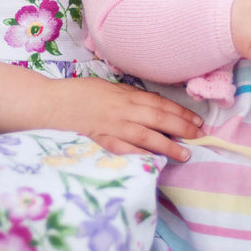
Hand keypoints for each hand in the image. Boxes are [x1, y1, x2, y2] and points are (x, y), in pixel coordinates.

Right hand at [48, 77, 203, 160]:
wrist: (51, 103)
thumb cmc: (78, 93)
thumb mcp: (108, 88)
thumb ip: (130, 96)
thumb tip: (153, 102)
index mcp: (126, 95)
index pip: (160, 104)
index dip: (181, 112)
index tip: (197, 120)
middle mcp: (123, 110)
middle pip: (159, 119)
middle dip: (182, 128)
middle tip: (199, 136)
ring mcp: (112, 127)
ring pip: (147, 137)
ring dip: (168, 145)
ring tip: (185, 154)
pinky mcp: (101, 141)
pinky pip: (125, 150)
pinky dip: (141, 155)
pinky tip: (154, 162)